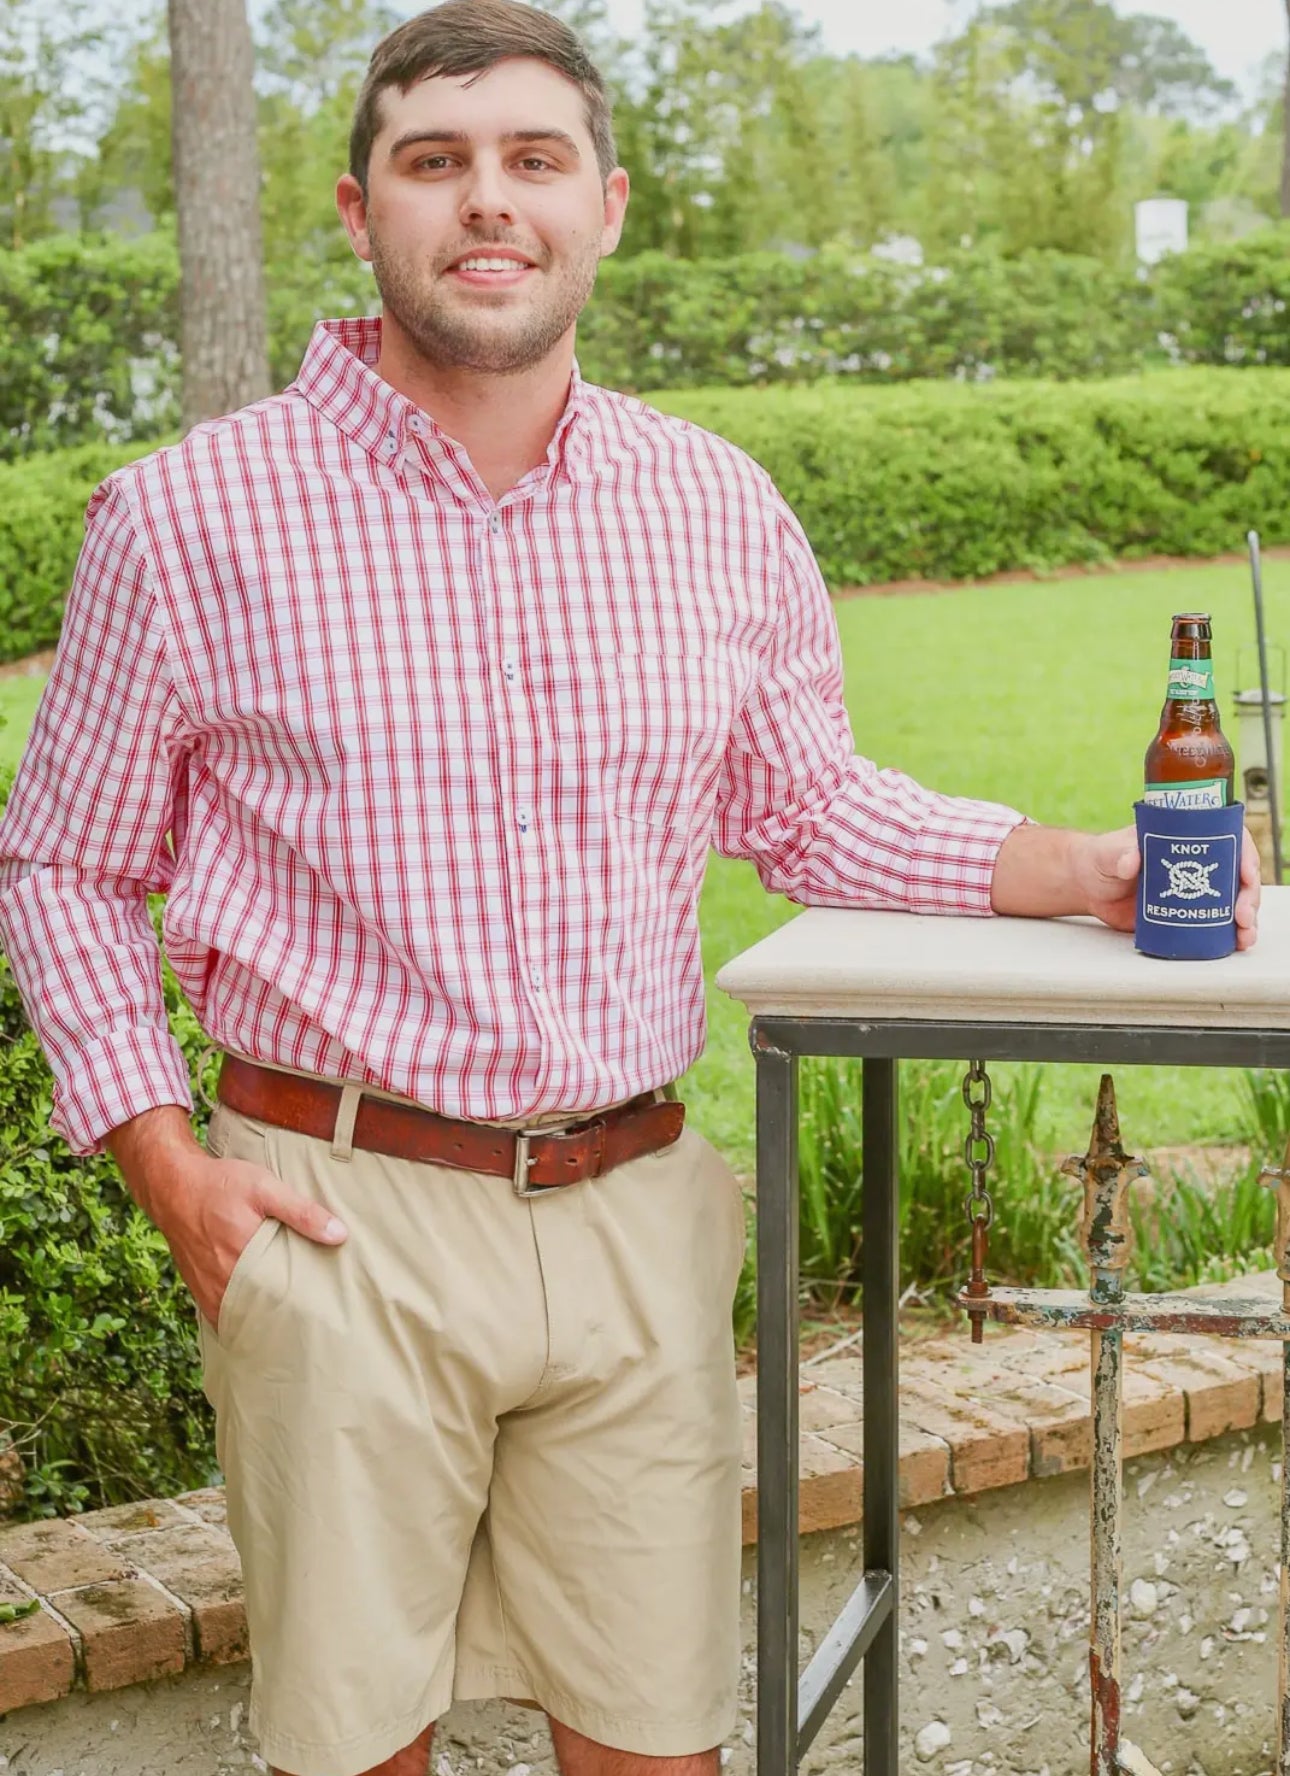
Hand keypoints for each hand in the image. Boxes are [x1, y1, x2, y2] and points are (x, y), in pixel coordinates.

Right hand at [150, 1145, 347, 1329]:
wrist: (172, 1185)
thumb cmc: (220, 1184)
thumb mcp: (264, 1187)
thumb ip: (301, 1212)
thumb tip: (339, 1235)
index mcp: (244, 1258)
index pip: (282, 1298)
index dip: (304, 1307)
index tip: (324, 1311)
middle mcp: (223, 1281)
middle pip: (263, 1312)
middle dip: (285, 1318)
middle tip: (311, 1320)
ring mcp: (208, 1289)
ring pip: (241, 1317)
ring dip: (262, 1319)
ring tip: (288, 1319)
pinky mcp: (198, 1289)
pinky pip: (222, 1313)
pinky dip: (240, 1315)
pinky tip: (258, 1311)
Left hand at [1078, 824, 1261, 950]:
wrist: (1087, 887)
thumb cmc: (1100, 859)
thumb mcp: (1108, 852)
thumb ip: (1119, 854)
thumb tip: (1131, 861)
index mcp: (1187, 836)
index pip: (1229, 839)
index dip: (1244, 854)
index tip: (1246, 873)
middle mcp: (1198, 861)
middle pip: (1238, 874)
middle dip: (1248, 895)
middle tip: (1243, 915)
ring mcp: (1195, 888)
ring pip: (1234, 900)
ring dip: (1246, 918)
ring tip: (1244, 935)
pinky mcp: (1187, 913)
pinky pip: (1217, 922)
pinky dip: (1231, 933)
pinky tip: (1237, 943)